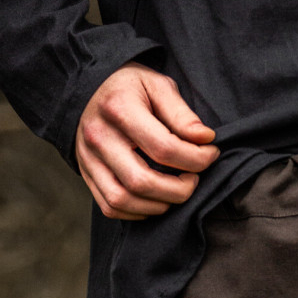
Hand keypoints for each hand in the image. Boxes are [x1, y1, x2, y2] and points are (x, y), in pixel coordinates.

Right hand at [75, 63, 218, 219]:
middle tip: (194, 179)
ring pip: (123, 200)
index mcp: (119, 109)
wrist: (90, 89)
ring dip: (158, 205)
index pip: (164, 148)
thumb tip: (205, 139)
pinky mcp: (86, 173)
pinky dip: (137, 211)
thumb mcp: (158, 85)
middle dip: (178, 190)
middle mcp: (99, 136)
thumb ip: (181, 113)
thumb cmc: (130, 87)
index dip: (196, 159)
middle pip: (142, 181)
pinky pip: (110, 207)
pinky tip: (155, 199)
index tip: (210, 154)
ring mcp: (88, 158)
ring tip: (176, 190)